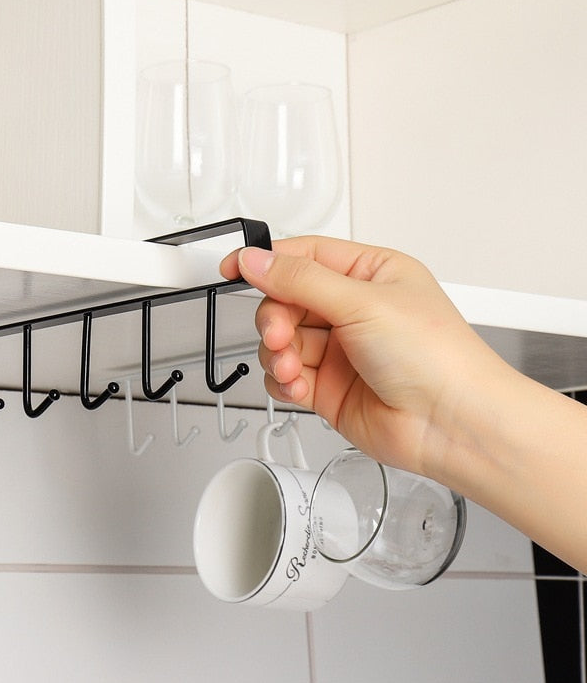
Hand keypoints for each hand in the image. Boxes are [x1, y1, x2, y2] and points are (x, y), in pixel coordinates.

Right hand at [220, 236, 510, 477]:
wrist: (450, 424)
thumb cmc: (435, 357)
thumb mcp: (362, 302)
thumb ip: (300, 280)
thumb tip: (257, 260)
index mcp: (369, 275)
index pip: (304, 257)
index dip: (266, 262)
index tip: (232, 268)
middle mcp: (353, 311)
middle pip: (285, 302)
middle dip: (275, 320)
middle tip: (279, 335)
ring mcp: (340, 351)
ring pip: (282, 342)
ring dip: (279, 355)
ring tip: (295, 368)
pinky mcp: (329, 388)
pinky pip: (287, 377)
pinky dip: (284, 382)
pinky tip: (299, 386)